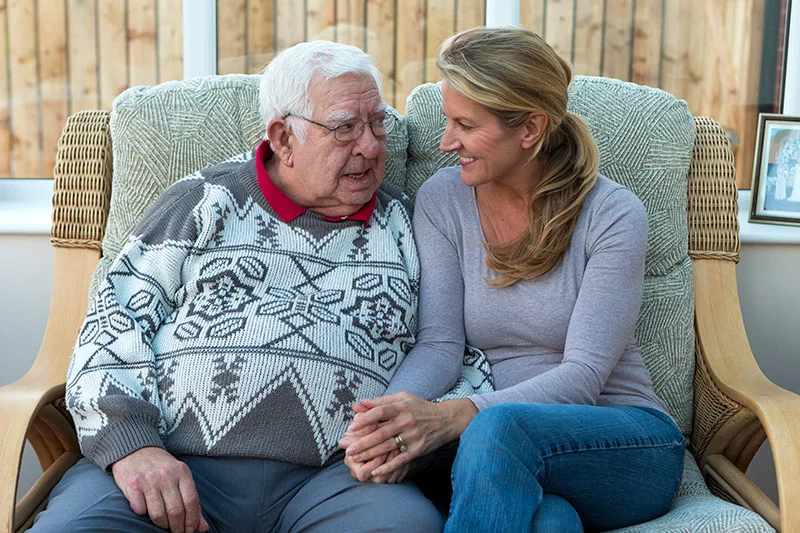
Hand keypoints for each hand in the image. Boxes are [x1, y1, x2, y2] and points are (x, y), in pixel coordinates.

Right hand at [111, 446, 208, 532]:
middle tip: (177, 532)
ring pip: (158, 514)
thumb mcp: (180, 476)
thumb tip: (203, 527)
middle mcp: (166, 475)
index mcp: (182, 472)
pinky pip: (140, 510)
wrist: (135, 449)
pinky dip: (143, 515)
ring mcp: (149, 480)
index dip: (192, 521)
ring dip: (162, 524)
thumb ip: (192, 501)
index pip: (192, 502)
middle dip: (178, 527)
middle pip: (176, 511)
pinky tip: (146, 511)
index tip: (190, 531)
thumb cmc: (161, 466)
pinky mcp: (133, 486)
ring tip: (163, 524)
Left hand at [343, 393, 477, 477]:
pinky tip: (376, 471)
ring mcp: (413, 436)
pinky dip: (389, 466)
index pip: (380, 412)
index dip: (365, 419)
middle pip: (381, 433)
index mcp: (402, 407)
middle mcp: (407, 421)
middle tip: (348, 449)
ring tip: (356, 458)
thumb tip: (357, 405)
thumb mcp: (402, 399)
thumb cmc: (419, 407)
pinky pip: (401, 459)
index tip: (352, 427)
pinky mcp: (418, 449)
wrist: (445, 420)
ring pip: (388, 447)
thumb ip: (380, 402)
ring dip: (370, 454)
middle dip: (363, 442)